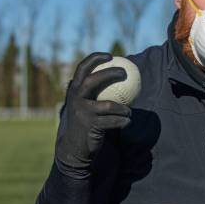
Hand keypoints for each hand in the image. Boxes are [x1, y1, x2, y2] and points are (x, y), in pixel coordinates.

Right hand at [55, 52, 131, 176]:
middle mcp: (76, 99)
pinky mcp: (91, 126)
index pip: (82, 68)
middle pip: (92, 80)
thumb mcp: (86, 104)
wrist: (74, 147)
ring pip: (109, 105)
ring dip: (124, 108)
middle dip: (109, 73)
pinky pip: (114, 122)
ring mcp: (83, 113)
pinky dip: (123, 121)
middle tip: (124, 73)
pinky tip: (127, 122)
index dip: (95, 59)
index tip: (110, 56)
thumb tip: (118, 75)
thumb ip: (95, 91)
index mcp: (75, 90)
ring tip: (130, 111)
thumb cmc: (86, 121)